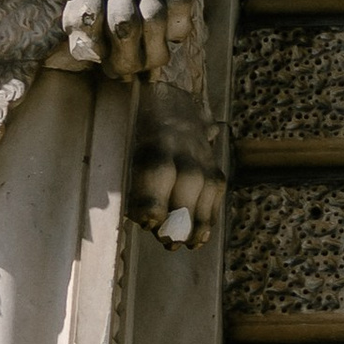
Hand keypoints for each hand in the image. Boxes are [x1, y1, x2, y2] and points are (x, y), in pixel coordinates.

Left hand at [127, 92, 225, 250]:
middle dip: (178, 215)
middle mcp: (184, 147)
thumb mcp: (127, 142)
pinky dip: (209, 218)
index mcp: (155, 138)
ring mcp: (203, 158)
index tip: (147, 221)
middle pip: (188, 182)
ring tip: (185, 244)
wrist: (172, 99)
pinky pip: (216, 195)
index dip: (154, 198)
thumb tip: (136, 214)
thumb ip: (130, 174)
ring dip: (197, 222)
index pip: (158, 169)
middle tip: (166, 241)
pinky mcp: (214, 168)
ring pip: (206, 191)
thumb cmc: (139, 131)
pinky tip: (199, 237)